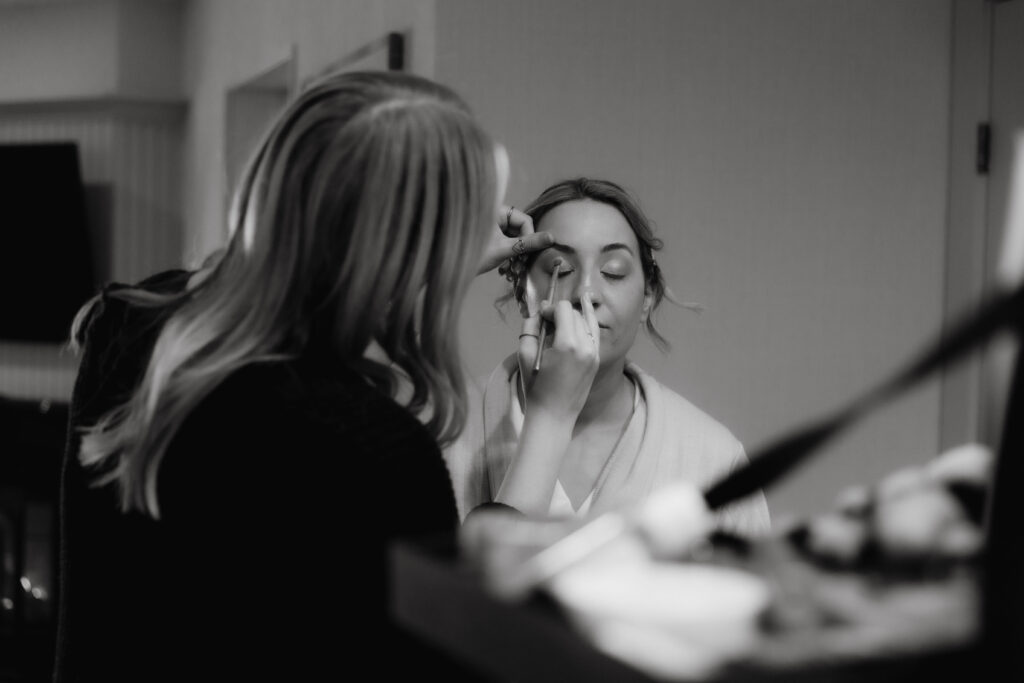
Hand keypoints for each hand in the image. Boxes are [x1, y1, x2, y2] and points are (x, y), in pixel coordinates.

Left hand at [477, 205, 552, 275]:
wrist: (450, 270)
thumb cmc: (475, 255)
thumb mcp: (505, 249)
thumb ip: (529, 243)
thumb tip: (552, 238)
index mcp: (496, 211)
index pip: (524, 220)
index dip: (530, 237)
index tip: (527, 255)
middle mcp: (493, 215)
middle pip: (519, 229)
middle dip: (522, 248)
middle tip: (521, 265)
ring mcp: (490, 226)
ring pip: (512, 238)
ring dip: (515, 255)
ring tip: (512, 270)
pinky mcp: (487, 237)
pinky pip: (504, 243)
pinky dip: (507, 255)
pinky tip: (505, 269)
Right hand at [517, 292, 599, 418]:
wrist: (553, 416)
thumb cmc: (535, 387)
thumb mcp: (525, 355)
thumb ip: (530, 328)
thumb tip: (539, 310)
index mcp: (567, 343)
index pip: (564, 309)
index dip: (551, 308)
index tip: (541, 317)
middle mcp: (585, 346)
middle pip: (576, 314)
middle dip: (562, 313)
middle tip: (547, 322)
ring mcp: (595, 354)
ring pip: (588, 322)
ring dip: (576, 317)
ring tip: (567, 314)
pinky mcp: (597, 361)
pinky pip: (594, 335)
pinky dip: (587, 325)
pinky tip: (584, 316)